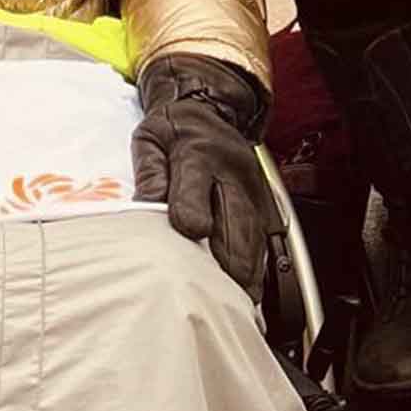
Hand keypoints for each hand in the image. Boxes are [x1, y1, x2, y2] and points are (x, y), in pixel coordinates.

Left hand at [131, 52, 284, 307]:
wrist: (209, 108)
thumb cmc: (172, 129)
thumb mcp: (150, 139)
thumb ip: (149, 171)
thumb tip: (147, 204)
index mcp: (196, 154)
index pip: (194, 189)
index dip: (192, 213)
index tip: (190, 237)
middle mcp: (230, 172)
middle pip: (234, 221)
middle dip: (230, 260)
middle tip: (224, 295)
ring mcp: (250, 187)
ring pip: (253, 233)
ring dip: (248, 269)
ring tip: (241, 302)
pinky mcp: (260, 198)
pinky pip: (263, 234)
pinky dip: (258, 262)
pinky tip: (250, 286)